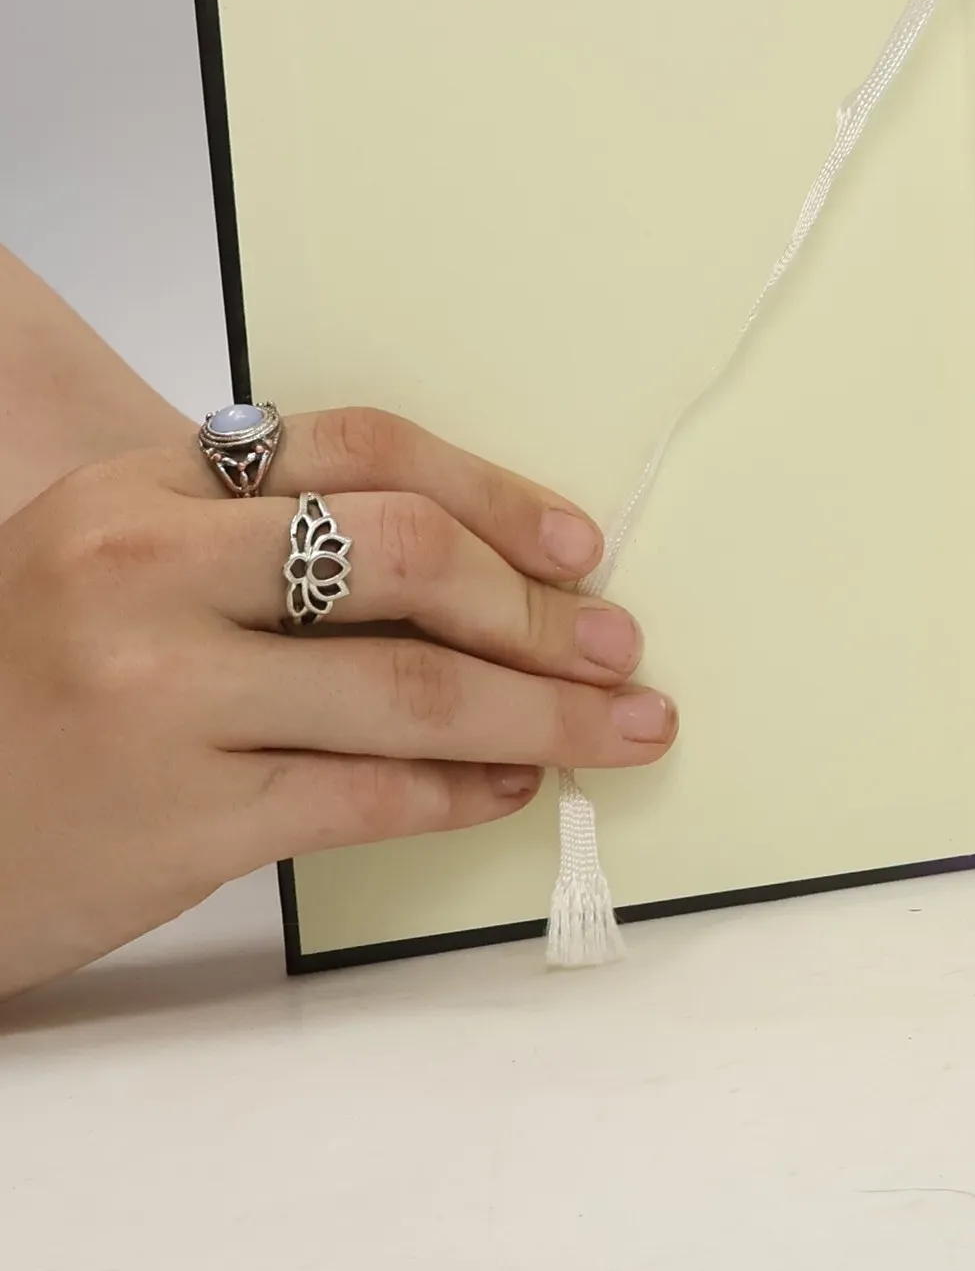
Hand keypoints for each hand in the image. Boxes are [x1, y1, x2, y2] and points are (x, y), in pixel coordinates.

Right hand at [0, 407, 675, 997]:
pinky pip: (370, 795)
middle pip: (407, 558)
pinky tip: (513, 784)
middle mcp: (150, 574)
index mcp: (145, 487)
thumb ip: (261, 541)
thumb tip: (473, 562)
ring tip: (620, 724)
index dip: (497, 493)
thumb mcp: (119, 565)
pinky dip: (464, 791)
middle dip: (539, 607)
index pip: (364, 450)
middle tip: (616, 642)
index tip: (579, 544)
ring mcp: (163, 699)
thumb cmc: (30, 685)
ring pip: (413, 690)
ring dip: (544, 710)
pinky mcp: (180, 820)